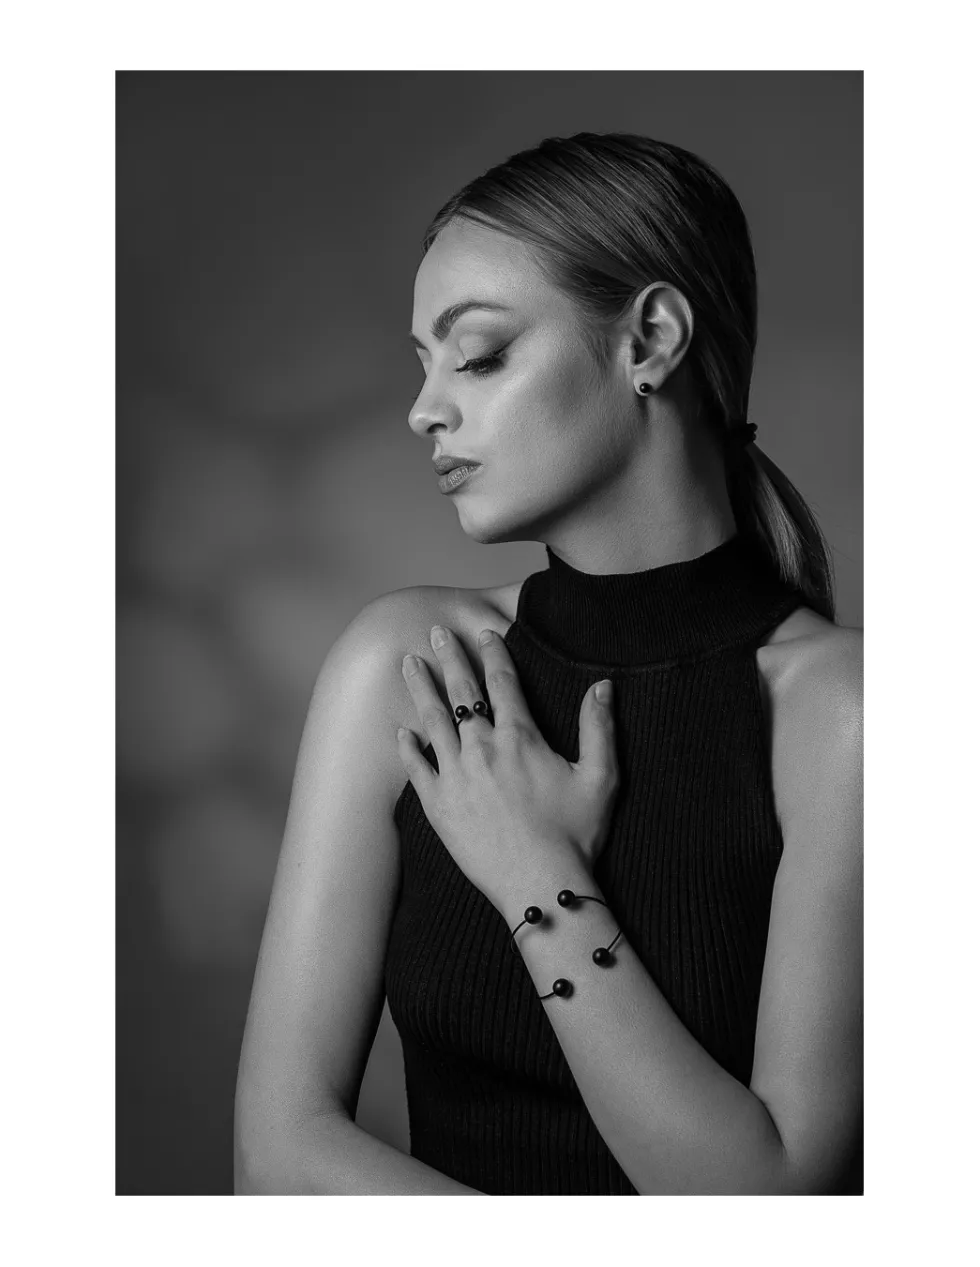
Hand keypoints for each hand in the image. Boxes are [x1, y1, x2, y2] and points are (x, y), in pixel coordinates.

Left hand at [396, 625, 620, 914]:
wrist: (540, 884)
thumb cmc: (574, 835)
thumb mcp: (600, 778)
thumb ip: (599, 728)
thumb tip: (603, 686)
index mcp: (520, 737)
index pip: (503, 682)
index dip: (493, 653)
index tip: (483, 632)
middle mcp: (483, 749)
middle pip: (461, 692)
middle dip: (450, 657)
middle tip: (436, 632)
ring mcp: (456, 776)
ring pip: (432, 721)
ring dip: (420, 688)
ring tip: (408, 663)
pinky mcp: (438, 806)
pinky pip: (416, 769)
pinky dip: (407, 748)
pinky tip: (400, 732)